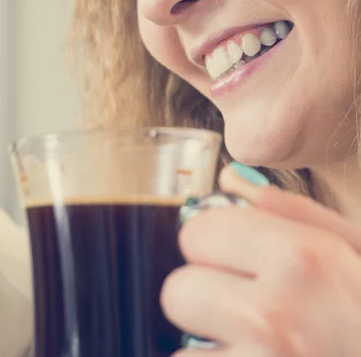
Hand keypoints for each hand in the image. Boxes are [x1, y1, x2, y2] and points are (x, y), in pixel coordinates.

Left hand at [161, 165, 360, 355]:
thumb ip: (292, 210)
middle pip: (178, 288)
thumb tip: (229, 180)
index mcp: (301, 259)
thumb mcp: (358, 250)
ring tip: (256, 345)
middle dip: (207, 295)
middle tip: (248, 307)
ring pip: (183, 344)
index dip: (215, 244)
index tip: (233, 255)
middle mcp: (273, 314)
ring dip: (210, 344)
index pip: (197, 232)